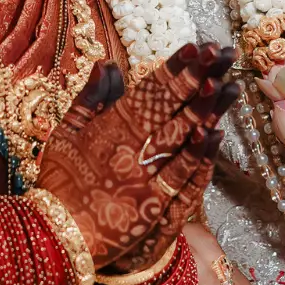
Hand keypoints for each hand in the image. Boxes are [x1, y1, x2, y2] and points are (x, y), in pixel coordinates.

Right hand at [37, 44, 238, 273]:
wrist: (53, 237)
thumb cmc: (58, 183)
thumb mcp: (65, 133)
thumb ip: (90, 98)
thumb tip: (110, 64)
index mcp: (110, 127)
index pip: (149, 91)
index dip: (175, 69)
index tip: (196, 47)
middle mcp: (131, 147)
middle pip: (173, 108)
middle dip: (200, 78)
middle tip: (223, 54)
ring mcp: (145, 176)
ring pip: (184, 137)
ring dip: (209, 110)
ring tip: (231, 86)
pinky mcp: (154, 206)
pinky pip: (182, 176)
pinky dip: (200, 155)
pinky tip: (217, 134)